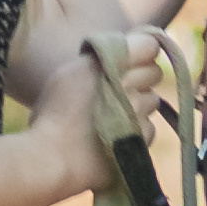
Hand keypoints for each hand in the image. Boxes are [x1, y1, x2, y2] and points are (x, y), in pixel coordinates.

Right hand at [29, 30, 163, 198]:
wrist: (52, 159)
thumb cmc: (53, 114)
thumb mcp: (69, 74)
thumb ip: (99, 58)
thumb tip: (123, 50)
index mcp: (110, 63)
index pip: (149, 46)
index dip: (141, 51)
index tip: (130, 60)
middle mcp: (130, 85)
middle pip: (154, 73)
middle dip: (140, 78)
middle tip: (117, 88)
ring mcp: (138, 114)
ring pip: (152, 101)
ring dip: (138, 105)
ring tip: (112, 115)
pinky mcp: (142, 140)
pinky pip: (148, 128)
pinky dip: (136, 130)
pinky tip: (115, 135)